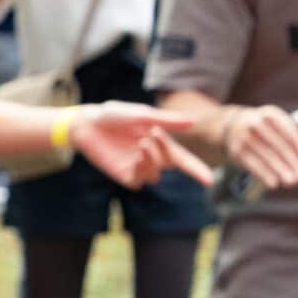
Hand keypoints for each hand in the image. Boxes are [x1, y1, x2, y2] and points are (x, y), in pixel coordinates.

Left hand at [70, 104, 214, 190]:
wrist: (87, 122)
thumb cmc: (115, 116)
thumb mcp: (143, 115)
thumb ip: (167, 121)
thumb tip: (194, 122)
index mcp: (161, 143)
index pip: (184, 161)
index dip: (198, 171)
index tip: (210, 182)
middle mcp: (151, 158)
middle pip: (171, 164)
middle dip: (165, 149)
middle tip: (153, 133)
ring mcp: (137, 167)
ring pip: (156, 174)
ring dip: (153, 159)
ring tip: (142, 144)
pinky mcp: (123, 174)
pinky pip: (139, 180)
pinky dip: (142, 169)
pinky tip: (136, 156)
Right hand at [218, 104, 297, 192]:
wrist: (231, 124)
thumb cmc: (265, 129)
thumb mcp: (277, 125)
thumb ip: (293, 138)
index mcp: (271, 113)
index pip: (290, 133)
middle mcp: (255, 121)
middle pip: (278, 145)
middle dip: (292, 163)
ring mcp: (242, 135)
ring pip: (266, 155)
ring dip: (280, 170)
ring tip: (291, 182)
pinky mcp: (235, 149)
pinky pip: (252, 163)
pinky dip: (263, 174)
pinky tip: (273, 183)